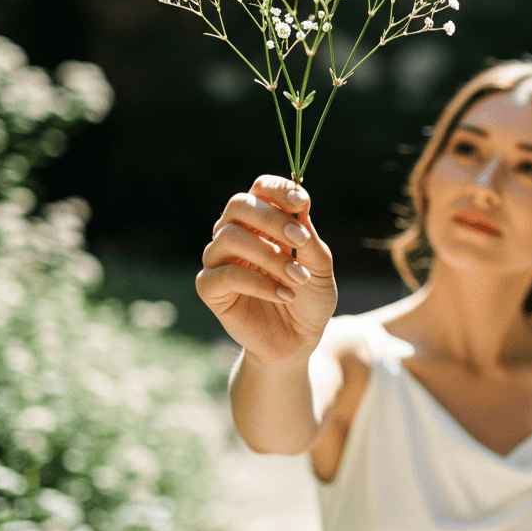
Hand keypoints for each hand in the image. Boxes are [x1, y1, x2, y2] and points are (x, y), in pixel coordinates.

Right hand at [196, 175, 336, 365]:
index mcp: (262, 222)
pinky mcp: (210, 288)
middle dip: (272, 219)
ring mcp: (218, 259)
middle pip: (239, 205)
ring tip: (298, 278)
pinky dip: (258, 283)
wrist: (298, 341)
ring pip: (229, 237)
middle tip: (300, 241)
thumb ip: (308, 239)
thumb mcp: (321, 268)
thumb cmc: (308, 299)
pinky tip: (284, 294)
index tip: (302, 203)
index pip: (260, 189)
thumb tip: (300, 206)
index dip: (278, 190)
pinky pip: (224, 274)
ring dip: (269, 256)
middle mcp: (235, 234)